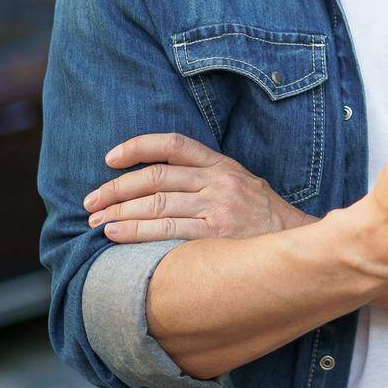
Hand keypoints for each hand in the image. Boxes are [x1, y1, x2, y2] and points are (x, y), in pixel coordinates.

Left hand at [83, 133, 307, 242]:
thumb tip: (157, 182)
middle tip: (91, 202)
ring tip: (95, 222)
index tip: (110, 158)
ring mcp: (217, 208)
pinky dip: (136, 232)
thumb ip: (206, 178)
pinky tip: (115, 235)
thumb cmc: (264, 218)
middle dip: (116, 188)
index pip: (173, 144)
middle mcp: (218, 181)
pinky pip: (167, 230)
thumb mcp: (241, 184)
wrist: (297, 243)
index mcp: (222, 165)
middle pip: (155, 177)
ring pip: (156, 203)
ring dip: (119, 212)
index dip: (137, 147)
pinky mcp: (215, 235)